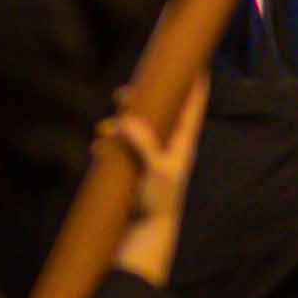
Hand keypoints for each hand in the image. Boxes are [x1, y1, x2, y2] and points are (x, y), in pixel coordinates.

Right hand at [105, 76, 208, 283]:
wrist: (146, 232)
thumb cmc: (158, 200)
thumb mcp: (155, 169)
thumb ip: (143, 143)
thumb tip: (127, 120)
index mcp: (181, 142)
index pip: (192, 107)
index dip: (196, 86)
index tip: (199, 64)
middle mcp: (168, 147)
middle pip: (159, 113)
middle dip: (141, 101)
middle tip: (125, 93)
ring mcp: (150, 158)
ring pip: (135, 130)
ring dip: (118, 125)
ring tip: (104, 129)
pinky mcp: (134, 170)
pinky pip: (120, 150)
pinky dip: (110, 146)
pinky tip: (99, 149)